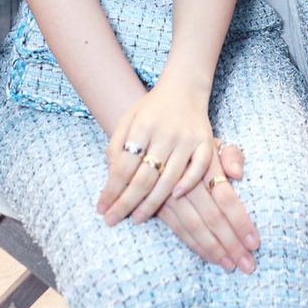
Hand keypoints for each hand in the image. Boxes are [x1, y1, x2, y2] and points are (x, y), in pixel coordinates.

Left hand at [97, 80, 216, 225]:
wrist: (184, 87)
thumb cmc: (151, 108)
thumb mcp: (127, 119)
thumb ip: (116, 146)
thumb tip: (111, 178)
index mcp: (142, 126)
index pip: (124, 166)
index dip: (111, 190)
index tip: (102, 209)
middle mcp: (165, 133)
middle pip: (144, 177)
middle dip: (126, 203)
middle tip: (113, 220)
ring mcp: (187, 138)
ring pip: (168, 179)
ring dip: (152, 203)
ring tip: (136, 218)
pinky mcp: (205, 142)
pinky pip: (198, 169)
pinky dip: (187, 184)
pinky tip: (174, 199)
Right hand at [157, 144, 259, 271]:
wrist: (154, 141)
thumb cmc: (194, 146)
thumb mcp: (213, 142)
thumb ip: (231, 154)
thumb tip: (238, 174)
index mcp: (204, 162)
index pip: (225, 196)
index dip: (240, 221)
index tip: (255, 243)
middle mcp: (185, 179)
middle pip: (212, 216)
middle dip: (232, 243)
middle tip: (249, 264)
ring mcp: (168, 193)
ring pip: (195, 226)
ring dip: (215, 249)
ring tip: (233, 266)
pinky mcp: (157, 204)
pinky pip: (178, 229)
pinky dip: (195, 245)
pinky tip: (211, 257)